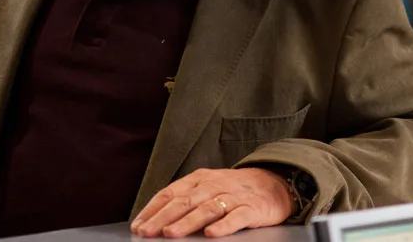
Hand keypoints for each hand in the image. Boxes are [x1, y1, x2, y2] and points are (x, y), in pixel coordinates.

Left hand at [131, 167, 292, 237]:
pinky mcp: (251, 208)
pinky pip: (237, 217)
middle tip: (146, 232)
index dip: (153, 209)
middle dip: (163, 217)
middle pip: (185, 201)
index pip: (171, 192)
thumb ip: (185, 200)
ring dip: (187, 222)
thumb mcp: (208, 187)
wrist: (274, 183)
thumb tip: (155, 221)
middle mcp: (215, 184)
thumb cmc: (234, 189)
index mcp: (200, 179)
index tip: (138, 225)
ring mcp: (233, 196)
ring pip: (207, 208)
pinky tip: (212, 233)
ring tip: (170, 234)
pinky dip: (224, 225)